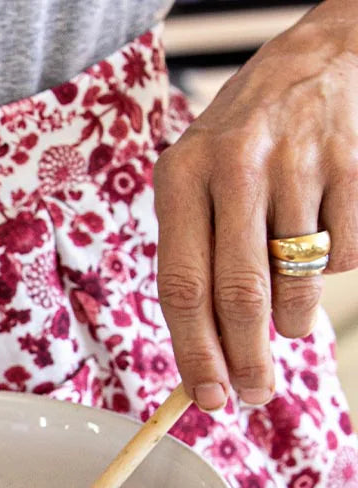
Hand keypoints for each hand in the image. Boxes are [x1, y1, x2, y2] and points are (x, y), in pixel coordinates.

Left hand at [154, 0, 357, 410]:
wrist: (326, 53)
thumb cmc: (248, 138)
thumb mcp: (200, 179)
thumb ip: (195, 256)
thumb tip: (202, 356)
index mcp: (181, 177)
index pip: (182, 287)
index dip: (194, 353)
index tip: (205, 400)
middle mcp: (234, 167)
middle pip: (238, 295)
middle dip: (246, 360)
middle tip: (252, 396)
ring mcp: (297, 163)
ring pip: (295, 281)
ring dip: (292, 317)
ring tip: (287, 316)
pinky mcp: (352, 163)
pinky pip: (344, 255)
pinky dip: (333, 268)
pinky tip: (322, 239)